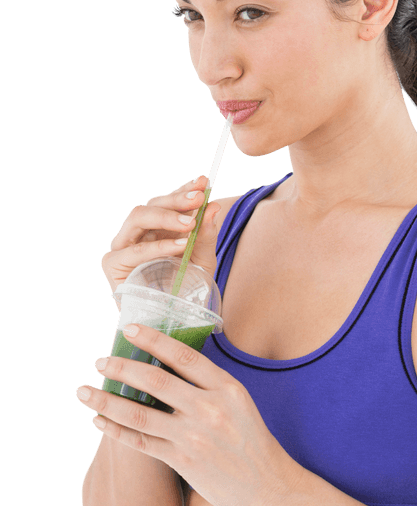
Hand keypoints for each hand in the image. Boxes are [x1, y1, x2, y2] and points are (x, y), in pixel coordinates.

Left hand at [75, 323, 301, 505]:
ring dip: (106, 400)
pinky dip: (115, 430)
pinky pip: (141, 442)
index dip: (153, 340)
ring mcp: (195, 437)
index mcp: (227, 389)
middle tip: (99, 361)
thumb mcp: (240, 403)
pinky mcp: (184, 461)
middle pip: (155, 382)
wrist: (269, 487)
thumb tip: (169, 365)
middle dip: (121, 368)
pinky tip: (99, 420)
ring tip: (84, 391)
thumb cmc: (252, 442)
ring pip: (139, 414)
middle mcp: (210, 409)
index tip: (129, 329)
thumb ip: (209, 386)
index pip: (184, 356)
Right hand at [100, 175, 222, 310]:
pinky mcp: (113, 265)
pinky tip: (179, 245)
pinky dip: (157, 246)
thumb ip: (207, 235)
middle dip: (176, 199)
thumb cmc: (186, 290)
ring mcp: (123, 246)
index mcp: (156, 227)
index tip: (203, 182)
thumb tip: (214, 207)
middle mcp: (137, 233)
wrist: (172, 323)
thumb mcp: (203, 261)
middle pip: (151, 204)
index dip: (183, 189)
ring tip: (190, 224)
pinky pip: (133, 250)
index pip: (167, 201)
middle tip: (199, 198)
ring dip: (165, 217)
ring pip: (137, 217)